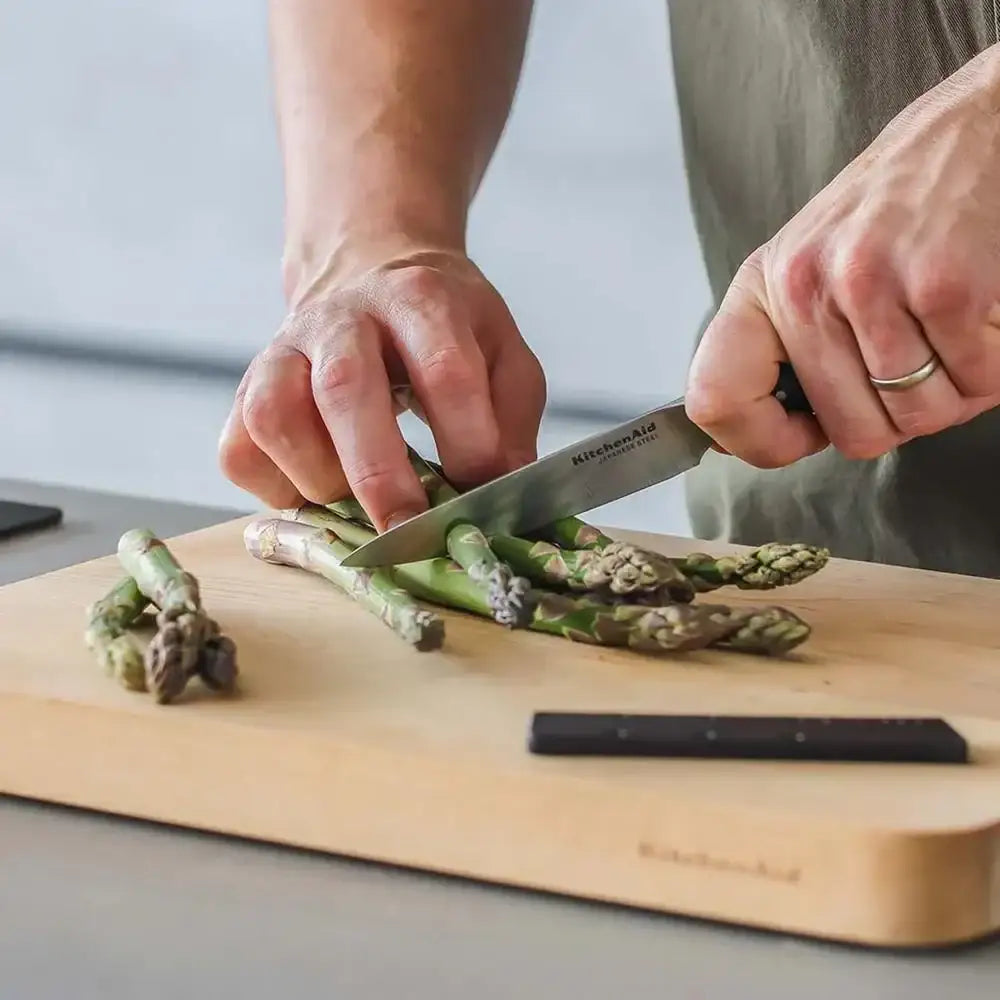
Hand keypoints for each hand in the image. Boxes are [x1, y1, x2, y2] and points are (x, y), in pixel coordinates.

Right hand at [218, 244, 545, 529]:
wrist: (368, 273)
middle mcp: (342, 319)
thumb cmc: (441, 328)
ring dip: (319, 477)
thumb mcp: (499, 352)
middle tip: (407, 529)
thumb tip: (504, 485)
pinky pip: (239, 449)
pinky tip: (317, 488)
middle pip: (345, 388)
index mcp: (419, 300)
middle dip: (377, 472)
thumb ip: (511, 414)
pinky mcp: (245, 389)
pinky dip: (274, 487)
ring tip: (358, 500)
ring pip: (274, 416)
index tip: (482, 489)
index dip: (467, 437)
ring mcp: (283, 350)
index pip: (443, 368)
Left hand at [684, 47, 999, 467]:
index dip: (759, 442)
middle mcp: (806, 287)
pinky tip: (979, 318)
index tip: (800, 433)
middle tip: (912, 363)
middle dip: (896, 416)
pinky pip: (978, 383)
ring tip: (948, 333)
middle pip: (854, 434)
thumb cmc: (889, 212)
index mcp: (765, 290)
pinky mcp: (946, 286)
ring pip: (921, 417)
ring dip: (952, 391)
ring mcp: (873, 285)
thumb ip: (783, 347)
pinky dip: (992, 365)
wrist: (971, 131)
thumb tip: (757, 436)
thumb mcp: (806, 267)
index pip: (716, 400)